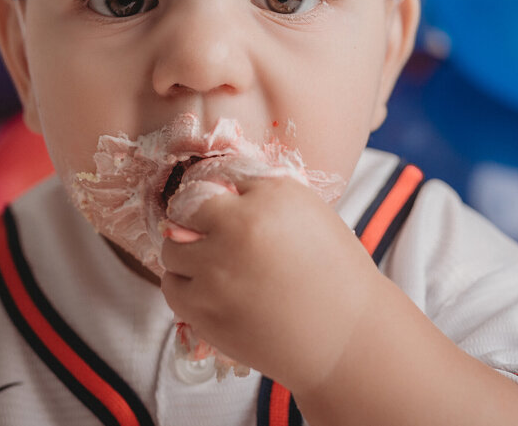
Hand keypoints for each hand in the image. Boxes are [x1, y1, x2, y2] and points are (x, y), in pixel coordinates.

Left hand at [159, 175, 383, 389]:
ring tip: (218, 267)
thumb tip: (214, 186)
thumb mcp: (308, 211)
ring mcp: (217, 273)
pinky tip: (212, 289)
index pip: (211, 180)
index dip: (213, 197)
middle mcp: (239, 229)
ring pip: (171, 250)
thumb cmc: (333, 271)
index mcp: (269, 198)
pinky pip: (172, 286)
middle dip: (194, 222)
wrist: (346, 337)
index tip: (220, 210)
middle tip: (218, 239)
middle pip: (182, 211)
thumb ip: (259, 192)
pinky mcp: (205, 311)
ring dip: (188, 254)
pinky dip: (185, 285)